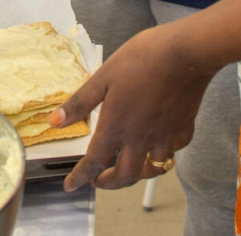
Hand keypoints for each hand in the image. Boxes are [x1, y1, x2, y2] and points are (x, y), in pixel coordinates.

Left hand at [53, 0, 240, 191]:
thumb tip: (55, 123)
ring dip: (136, 175)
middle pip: (126, 176)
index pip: (95, 162)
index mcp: (117, 127)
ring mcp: (166, 136)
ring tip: (127, 170)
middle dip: (109, 184)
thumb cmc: (141, 60)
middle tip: (99, 181)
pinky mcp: (184, 128)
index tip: (70, 186)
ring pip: (152, 170)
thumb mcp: (102, 77)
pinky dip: (163, 157)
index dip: (80, 177)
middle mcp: (141, 139)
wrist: (186, 53)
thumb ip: (79, 103)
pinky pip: (173, 152)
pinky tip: (159, 148)